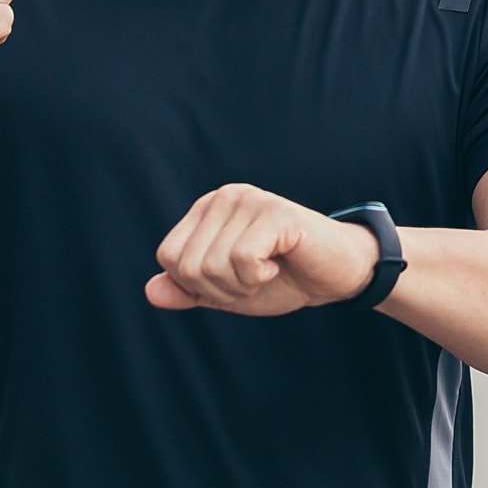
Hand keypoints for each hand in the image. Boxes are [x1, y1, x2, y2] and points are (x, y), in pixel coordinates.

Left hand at [145, 184, 378, 315]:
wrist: (336, 276)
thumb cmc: (284, 278)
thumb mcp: (228, 291)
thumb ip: (189, 290)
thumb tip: (150, 291)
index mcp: (206, 210)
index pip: (169, 257)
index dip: (197, 285)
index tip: (233, 279)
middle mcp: (223, 197)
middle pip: (188, 265)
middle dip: (221, 289)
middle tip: (254, 277)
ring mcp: (249, 200)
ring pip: (213, 265)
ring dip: (243, 284)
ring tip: (269, 269)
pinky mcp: (274, 212)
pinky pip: (242, 259)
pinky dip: (259, 276)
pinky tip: (279, 263)